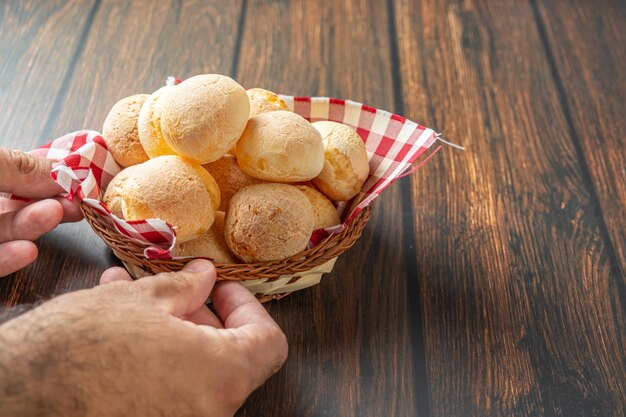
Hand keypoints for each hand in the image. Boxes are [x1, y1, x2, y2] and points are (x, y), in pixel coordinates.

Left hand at [0, 148, 81, 276]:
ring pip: (7, 231)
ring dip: (35, 226)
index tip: (81, 178)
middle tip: (78, 202)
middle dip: (50, 202)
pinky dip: (10, 260)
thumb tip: (63, 173)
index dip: (50, 174)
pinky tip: (28, 252)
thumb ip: (18, 166)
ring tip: (58, 215)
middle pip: (18, 203)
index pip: (20, 171)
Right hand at [0, 259, 287, 416]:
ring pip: (195, 374)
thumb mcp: (140, 301)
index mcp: (220, 376)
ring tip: (142, 302)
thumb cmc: (78, 347)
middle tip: (181, 291)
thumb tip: (205, 278)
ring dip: (176, 335)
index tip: (221, 288)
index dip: (248, 307)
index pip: (268, 342)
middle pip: (231, 359)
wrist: (15, 396)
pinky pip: (169, 393)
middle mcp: (209, 412)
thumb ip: (186, 288)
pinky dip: (158, 362)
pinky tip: (126, 332)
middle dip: (206, 317)